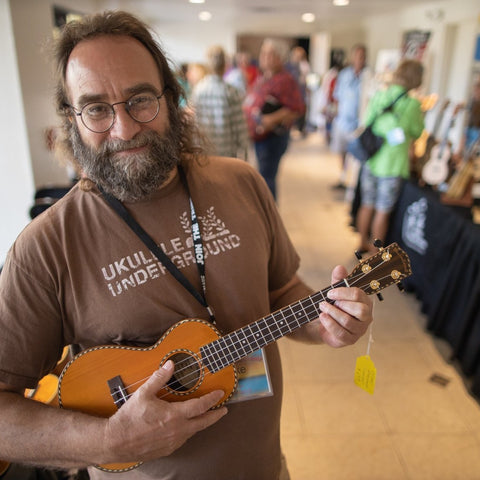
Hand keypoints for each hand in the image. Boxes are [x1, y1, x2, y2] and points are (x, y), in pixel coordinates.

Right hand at [103, 361, 226, 462]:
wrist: (114, 442)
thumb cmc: (129, 418)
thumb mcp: (143, 393)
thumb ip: (159, 378)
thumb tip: (170, 364)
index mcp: (173, 416)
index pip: (200, 406)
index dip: (212, 399)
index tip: (221, 393)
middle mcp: (176, 431)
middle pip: (203, 422)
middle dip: (216, 415)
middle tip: (224, 410)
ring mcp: (172, 442)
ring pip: (193, 432)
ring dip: (202, 423)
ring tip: (206, 416)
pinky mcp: (166, 450)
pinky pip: (183, 440)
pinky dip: (189, 432)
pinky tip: (187, 427)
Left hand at [311, 265, 373, 346]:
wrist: (326, 322)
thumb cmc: (335, 304)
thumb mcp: (336, 290)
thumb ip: (338, 279)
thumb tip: (339, 268)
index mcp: (366, 302)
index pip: (358, 295)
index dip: (342, 292)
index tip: (329, 292)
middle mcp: (367, 317)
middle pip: (360, 310)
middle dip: (340, 304)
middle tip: (327, 302)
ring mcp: (360, 330)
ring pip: (348, 321)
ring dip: (332, 313)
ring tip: (322, 308)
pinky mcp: (350, 340)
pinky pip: (340, 333)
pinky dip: (329, 324)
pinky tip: (322, 317)